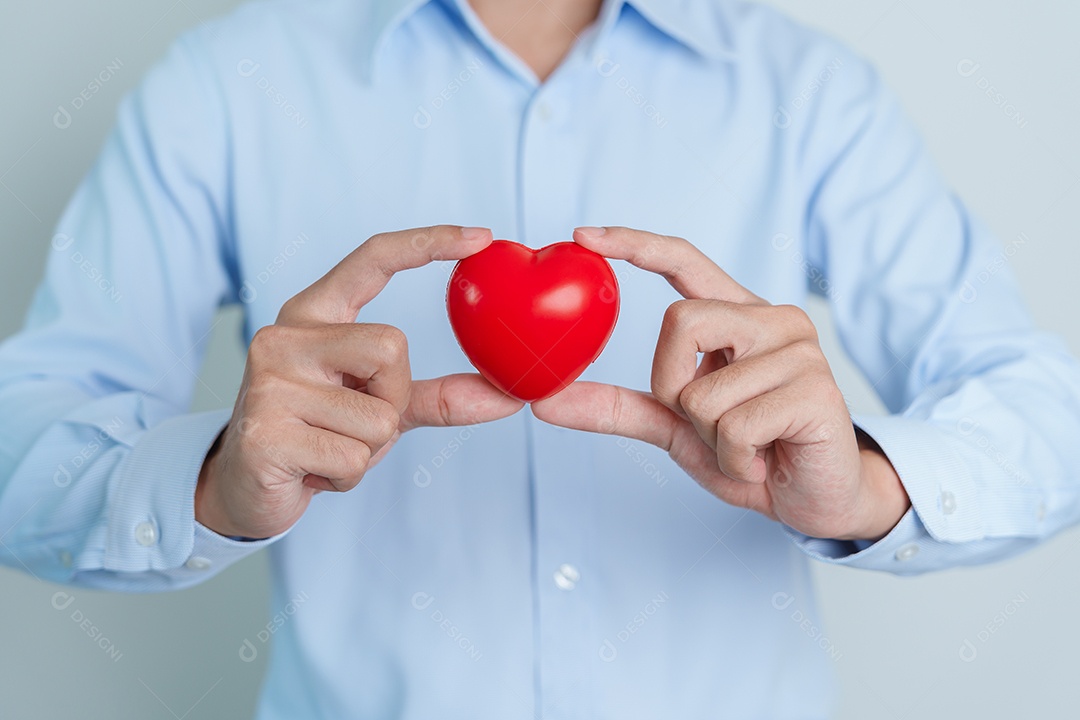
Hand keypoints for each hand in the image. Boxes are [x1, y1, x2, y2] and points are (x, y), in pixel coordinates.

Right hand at [196, 225, 524, 538]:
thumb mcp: (379, 406)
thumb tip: (510, 398)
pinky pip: (353, 459)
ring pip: (378, 416)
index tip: (481, 236)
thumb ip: (439, 397)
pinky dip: (346, 477)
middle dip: (393, 399)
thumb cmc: (318, 435)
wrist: (243, 487)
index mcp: (313, 314)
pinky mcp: (264, 433)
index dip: (428, 242)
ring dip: (369, 449)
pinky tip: (311, 471)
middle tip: (356, 423)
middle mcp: (285, 336)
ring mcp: (269, 382)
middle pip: (392, 347)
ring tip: (327, 450)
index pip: (372, 258)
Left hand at [531, 227, 909, 540]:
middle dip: (672, 386)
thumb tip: (545, 401)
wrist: (815, 499)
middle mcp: (773, 320)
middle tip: (707, 422)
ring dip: (710, 437)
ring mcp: (801, 351)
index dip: (635, 244)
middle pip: (680, 322)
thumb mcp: (676, 427)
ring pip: (702, 390)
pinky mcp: (818, 391)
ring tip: (748, 446)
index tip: (583, 235)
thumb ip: (618, 408)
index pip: (685, 260)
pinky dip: (736, 460)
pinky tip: (767, 459)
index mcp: (739, 316)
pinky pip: (735, 426)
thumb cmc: (750, 452)